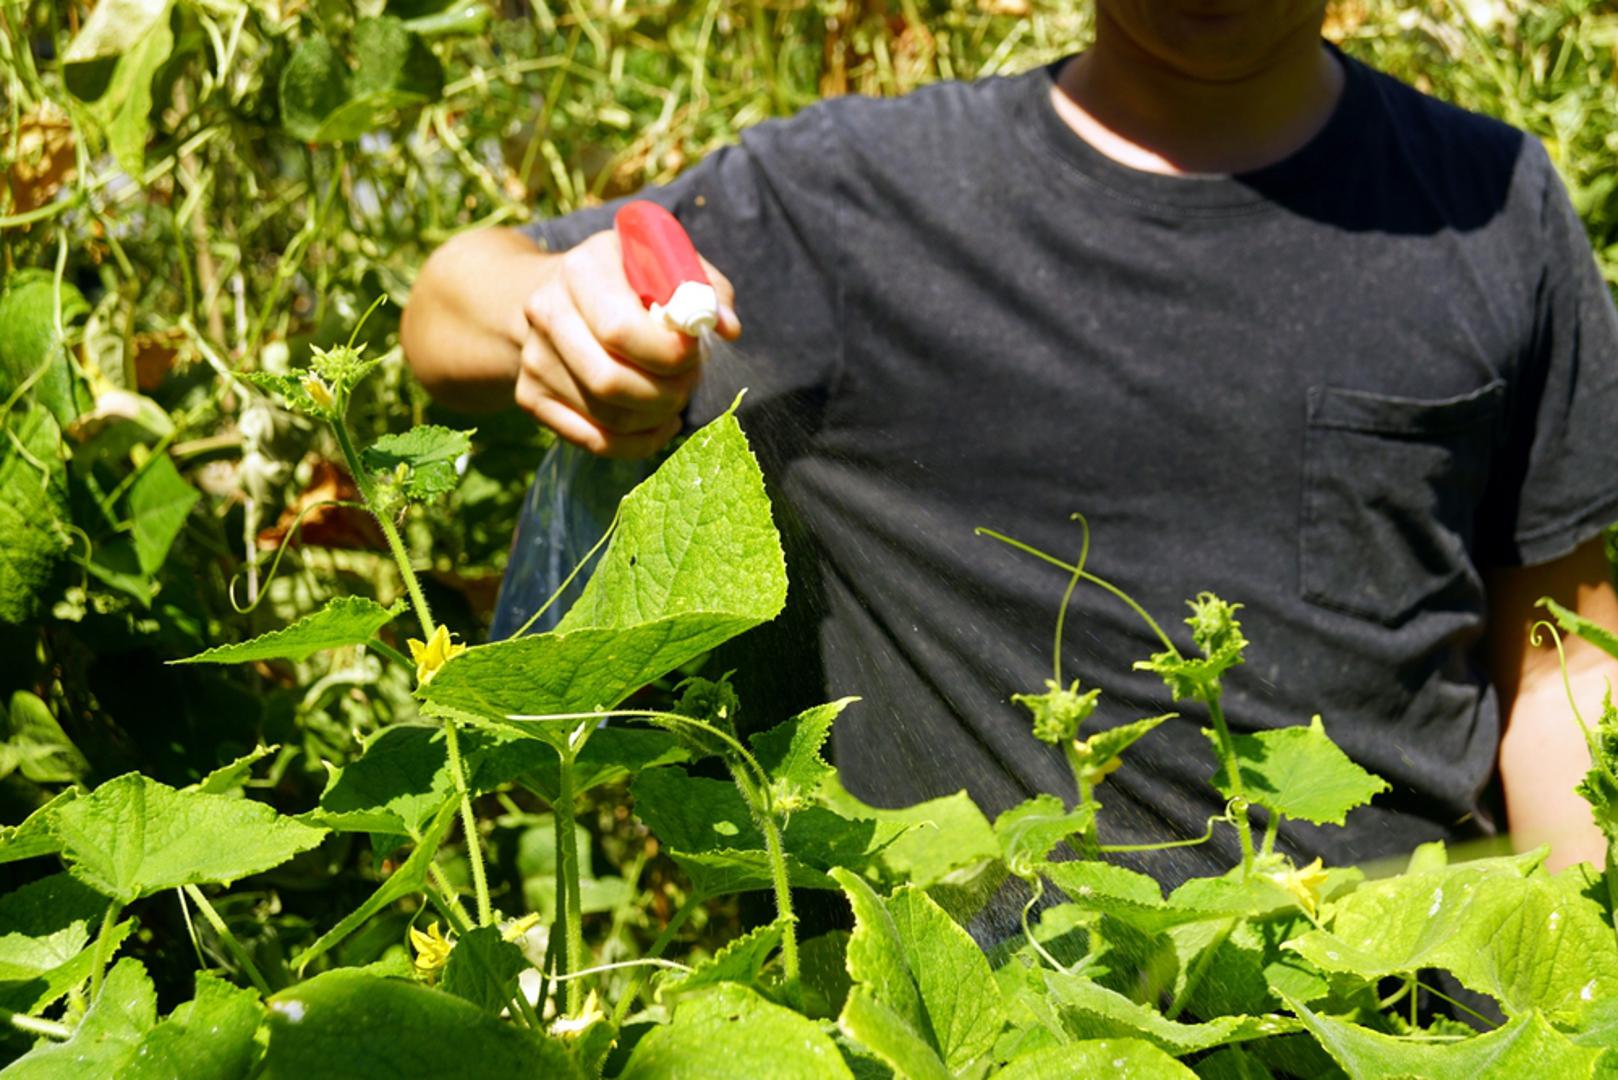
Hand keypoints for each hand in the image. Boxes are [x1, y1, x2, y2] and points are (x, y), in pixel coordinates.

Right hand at [516, 229, 739, 458]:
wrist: (558, 295)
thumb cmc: (629, 280)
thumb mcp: (667, 264)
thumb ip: (705, 288)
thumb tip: (726, 328)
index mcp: (581, 270)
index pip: (620, 330)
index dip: (667, 353)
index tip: (694, 353)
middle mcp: (546, 312)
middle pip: (610, 381)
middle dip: (667, 391)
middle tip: (690, 380)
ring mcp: (535, 359)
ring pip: (607, 417)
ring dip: (657, 416)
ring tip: (676, 396)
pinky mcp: (532, 398)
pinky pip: (595, 441)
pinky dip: (639, 443)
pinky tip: (661, 424)